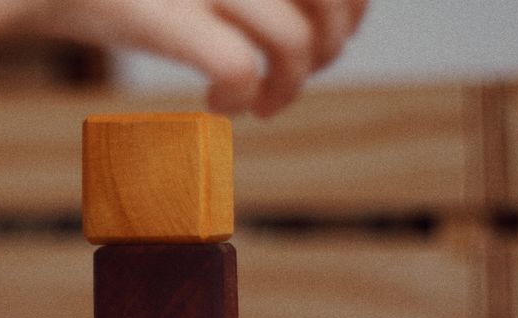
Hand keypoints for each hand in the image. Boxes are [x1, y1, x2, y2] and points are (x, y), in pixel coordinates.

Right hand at [26, 0, 369, 116]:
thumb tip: (330, 11)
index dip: (352, 4)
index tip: (334, 30)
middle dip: (331, 46)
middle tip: (299, 71)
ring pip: (296, 40)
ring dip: (292, 86)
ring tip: (266, 101)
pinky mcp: (165, 17)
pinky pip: (237, 69)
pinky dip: (241, 99)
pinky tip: (220, 107)